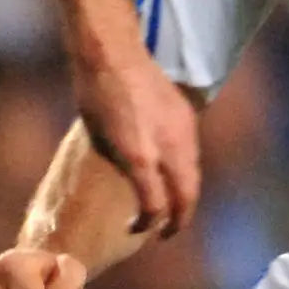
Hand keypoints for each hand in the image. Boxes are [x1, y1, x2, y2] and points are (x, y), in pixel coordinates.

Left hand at [70, 48, 199, 234]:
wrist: (114, 54)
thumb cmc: (95, 97)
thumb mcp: (101, 141)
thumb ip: (125, 167)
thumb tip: (138, 188)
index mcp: (140, 156)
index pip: (155, 206)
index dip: (147, 225)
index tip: (135, 229)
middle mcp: (168, 147)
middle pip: (186, 196)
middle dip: (178, 220)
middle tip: (166, 233)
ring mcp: (183, 131)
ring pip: (193, 176)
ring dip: (184, 195)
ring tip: (171, 207)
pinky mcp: (189, 118)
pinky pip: (192, 154)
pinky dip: (185, 171)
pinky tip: (172, 174)